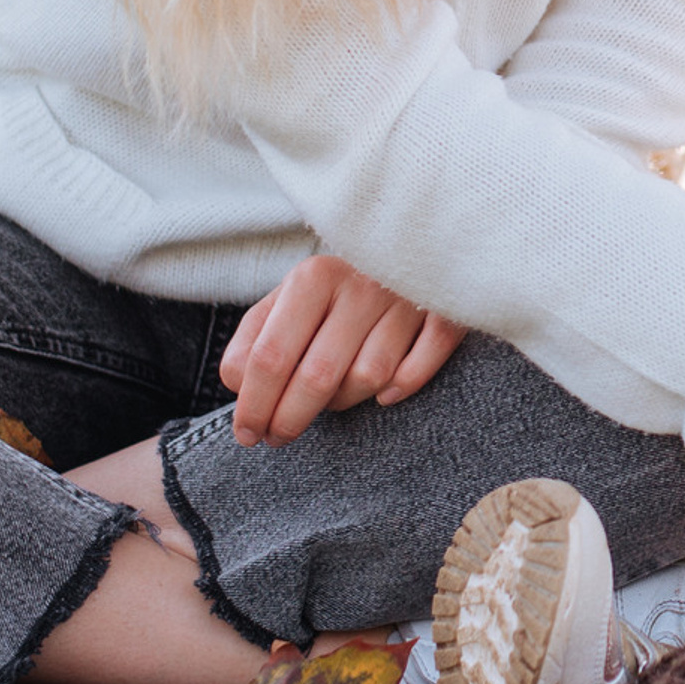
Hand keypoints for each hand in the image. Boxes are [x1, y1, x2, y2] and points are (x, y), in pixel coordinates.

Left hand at [221, 256, 465, 445]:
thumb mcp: (287, 300)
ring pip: (369, 378)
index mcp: (313, 277)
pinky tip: (385, 394)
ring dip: (346, 402)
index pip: (270, 356)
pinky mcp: (445, 313)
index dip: (254, 405)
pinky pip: (419, 368)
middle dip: (290, 419)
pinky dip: (402, 388)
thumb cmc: (335, 290)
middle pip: (317, 375)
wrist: (408, 245)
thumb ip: (254, 339)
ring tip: (332, 399)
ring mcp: (406, 299)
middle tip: (277, 438)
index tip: (247, 433)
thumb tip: (239, 387)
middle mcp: (360, 284)